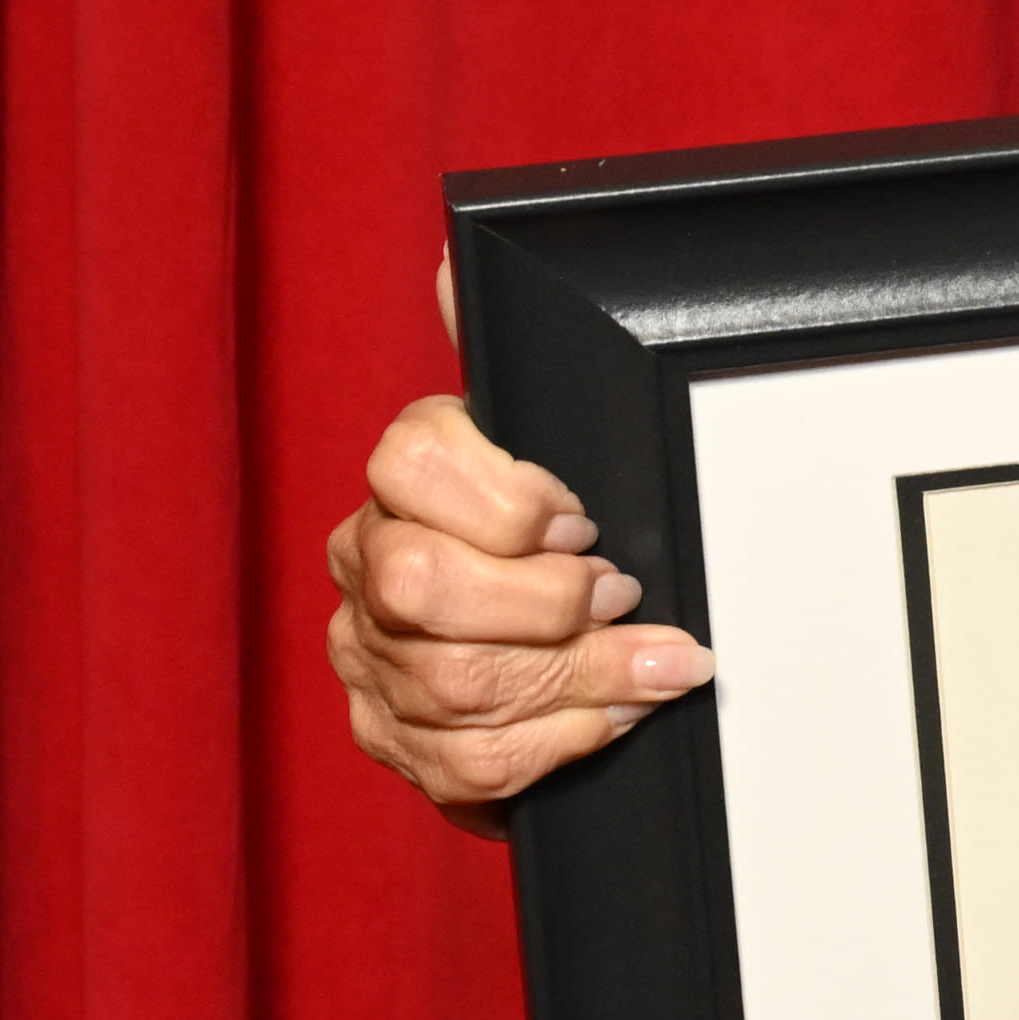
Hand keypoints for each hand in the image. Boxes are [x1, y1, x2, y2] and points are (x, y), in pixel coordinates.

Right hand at [322, 268, 709, 829]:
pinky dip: (562, 742)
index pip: (409, 459)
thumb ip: (512, 356)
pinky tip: (614, 715)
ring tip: (651, 660)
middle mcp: (367, 563)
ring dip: (578, 678)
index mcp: (402, 478)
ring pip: (455, 683)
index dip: (510, 500)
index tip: (583, 519)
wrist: (558, 648)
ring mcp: (372, 659)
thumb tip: (459, 258)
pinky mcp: (399, 742)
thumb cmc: (560, 536)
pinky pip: (467, 761)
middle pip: (422, 587)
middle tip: (620, 593)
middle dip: (546, 603)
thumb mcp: (553, 441)